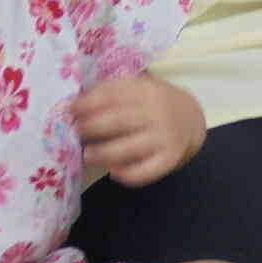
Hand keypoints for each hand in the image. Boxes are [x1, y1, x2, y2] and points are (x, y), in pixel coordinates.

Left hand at [70, 76, 205, 186]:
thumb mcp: (137, 88)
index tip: (71, 110)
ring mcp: (163, 137)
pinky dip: (127, 175)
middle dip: (91, 127)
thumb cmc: (151, 103)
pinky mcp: (169, 159)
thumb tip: (75, 104)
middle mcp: (156, 112)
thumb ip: (112, 92)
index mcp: (145, 90)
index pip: (112, 94)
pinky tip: (114, 172)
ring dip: (103, 153)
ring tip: (87, 155)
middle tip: (76, 133)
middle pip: (117, 121)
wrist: (190, 118)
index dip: (88, 103)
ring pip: (128, 148)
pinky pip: (145, 171)